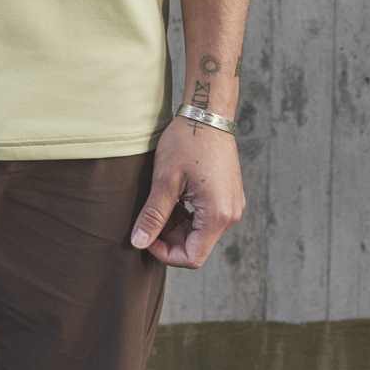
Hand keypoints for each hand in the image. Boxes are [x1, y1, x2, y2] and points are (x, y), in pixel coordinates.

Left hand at [128, 114, 244, 266]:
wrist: (207, 113)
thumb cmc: (187, 141)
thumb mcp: (165, 179)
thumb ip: (153, 215)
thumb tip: (138, 242)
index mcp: (218, 215)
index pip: (192, 257)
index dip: (165, 252)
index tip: (146, 235)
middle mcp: (230, 215)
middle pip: (196, 246)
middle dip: (169, 237)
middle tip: (149, 215)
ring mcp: (231, 204)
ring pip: (200, 232)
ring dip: (177, 225)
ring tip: (160, 201)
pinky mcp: (228, 195)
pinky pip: (206, 217)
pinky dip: (187, 214)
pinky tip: (173, 195)